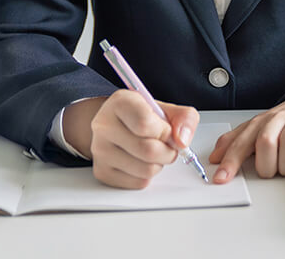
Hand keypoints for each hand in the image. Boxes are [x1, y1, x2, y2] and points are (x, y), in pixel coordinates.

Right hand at [64, 90, 199, 188]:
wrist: (118, 125)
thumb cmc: (143, 116)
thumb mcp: (167, 109)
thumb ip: (184, 118)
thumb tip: (182, 141)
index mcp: (120, 102)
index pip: (144, 124)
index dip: (165, 131)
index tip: (167, 130)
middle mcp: (104, 125)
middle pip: (148, 150)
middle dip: (168, 151)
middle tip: (168, 145)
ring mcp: (100, 150)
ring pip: (146, 170)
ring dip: (159, 164)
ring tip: (154, 152)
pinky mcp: (102, 172)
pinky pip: (138, 183)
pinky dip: (148, 175)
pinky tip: (142, 161)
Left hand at [208, 89, 284, 182]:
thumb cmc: (284, 122)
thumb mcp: (257, 130)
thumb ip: (235, 142)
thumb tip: (214, 158)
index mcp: (259, 123)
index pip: (241, 142)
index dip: (230, 161)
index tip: (221, 178)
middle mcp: (277, 120)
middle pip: (265, 143)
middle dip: (267, 165)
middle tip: (271, 171)